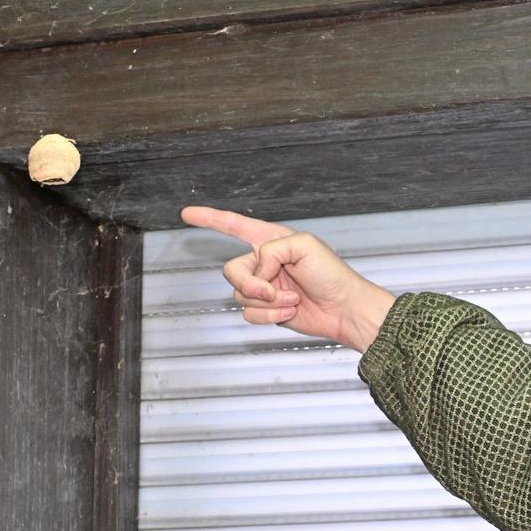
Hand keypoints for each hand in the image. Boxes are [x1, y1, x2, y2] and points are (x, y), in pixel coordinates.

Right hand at [179, 206, 397, 351]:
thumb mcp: (304, 245)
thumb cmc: (331, 274)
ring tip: (291, 300)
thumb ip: (271, 250)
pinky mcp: (266, 310)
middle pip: (231, 269)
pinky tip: (289, 312)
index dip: (210, 219)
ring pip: (239, 294)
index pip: (234, 225)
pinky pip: (250, 314)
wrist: (343, 309)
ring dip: (266, 301)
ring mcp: (264, 287)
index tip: (187, 214)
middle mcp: (264, 263)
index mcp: (271, 240)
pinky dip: (269, 316)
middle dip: (249, 283)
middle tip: (272, 289)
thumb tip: (257, 271)